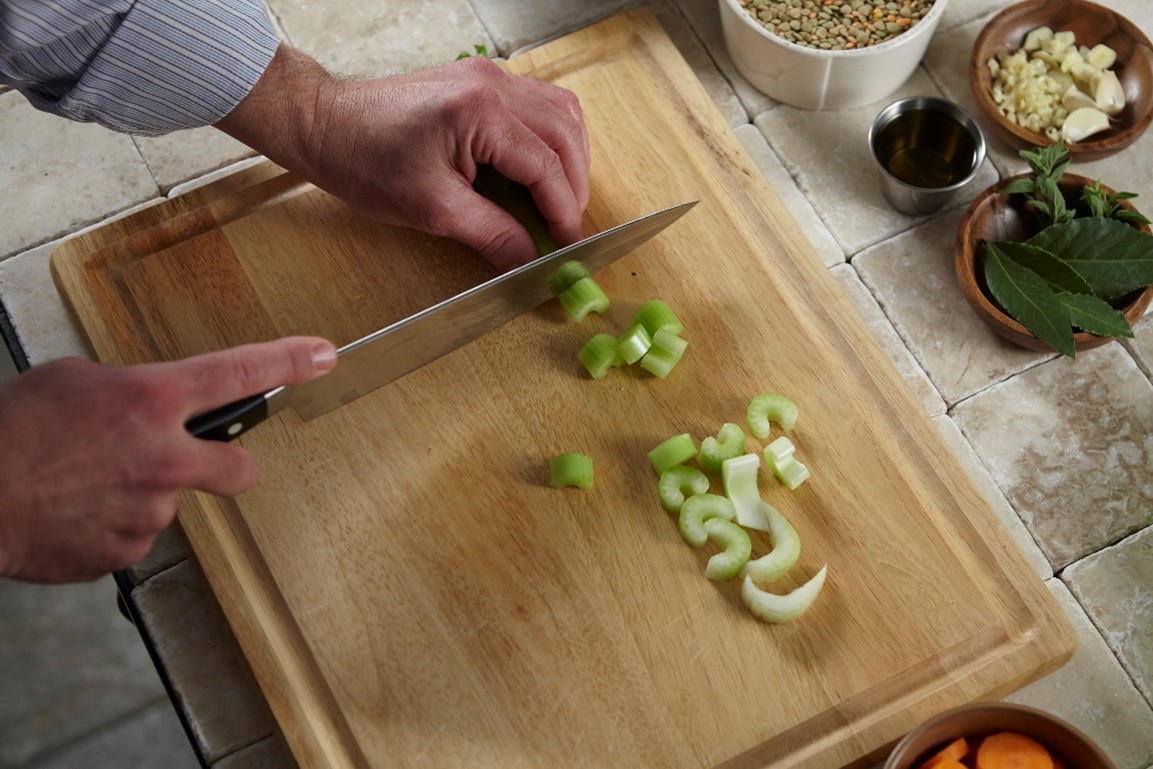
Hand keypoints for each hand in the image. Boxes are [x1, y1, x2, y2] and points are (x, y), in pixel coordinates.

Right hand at [0, 336, 336, 583]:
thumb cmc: (8, 432)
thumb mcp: (74, 381)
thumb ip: (130, 393)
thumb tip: (148, 408)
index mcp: (151, 399)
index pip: (240, 372)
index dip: (289, 363)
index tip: (322, 357)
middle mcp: (163, 456)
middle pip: (239, 468)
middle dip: (230, 466)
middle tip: (196, 461)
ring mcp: (148, 510)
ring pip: (167, 501)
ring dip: (139, 493)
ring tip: (83, 483)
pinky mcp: (125, 552)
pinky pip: (132, 535)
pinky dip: (109, 525)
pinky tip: (73, 512)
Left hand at [216, 45, 590, 270]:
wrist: (325, 125)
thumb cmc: (365, 160)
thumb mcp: (432, 209)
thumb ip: (491, 234)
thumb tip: (530, 261)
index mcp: (481, 110)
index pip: (546, 165)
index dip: (563, 211)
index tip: (569, 246)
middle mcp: (493, 84)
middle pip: (564, 133)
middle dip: (573, 186)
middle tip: (565, 230)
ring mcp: (489, 76)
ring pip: (560, 113)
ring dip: (569, 160)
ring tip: (558, 202)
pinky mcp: (480, 81)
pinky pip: (538, 105)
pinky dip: (549, 141)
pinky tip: (539, 172)